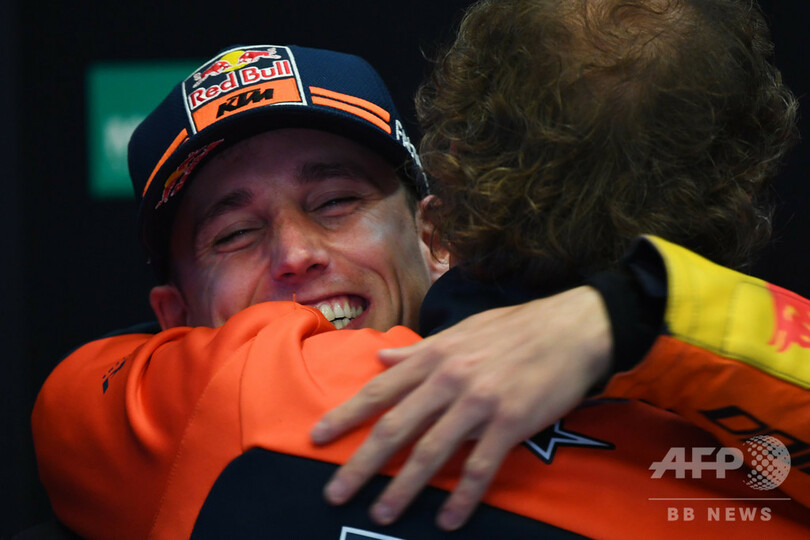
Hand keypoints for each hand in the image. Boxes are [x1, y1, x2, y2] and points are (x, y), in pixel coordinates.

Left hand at [310, 285, 612, 529]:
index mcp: (433, 356)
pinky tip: (449, 520)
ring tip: (382, 514)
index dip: (344, 415)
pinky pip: (480, 467)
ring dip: (403, 488)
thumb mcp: (461, 331)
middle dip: (360, 464)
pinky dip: (462, 497)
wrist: (571, 328)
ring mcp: (478, 402)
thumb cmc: (514, 328)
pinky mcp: (510, 422)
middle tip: (334, 493)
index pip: (378, 390)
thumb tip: (381, 356)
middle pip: (394, 428)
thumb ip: (419, 351)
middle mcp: (448, 379)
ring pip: (430, 453)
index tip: (315, 437)